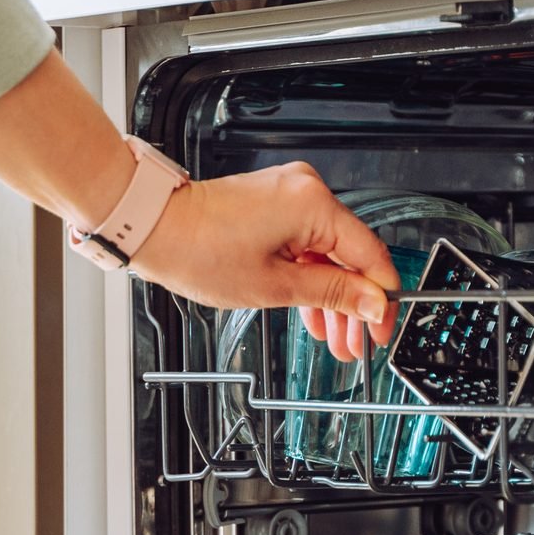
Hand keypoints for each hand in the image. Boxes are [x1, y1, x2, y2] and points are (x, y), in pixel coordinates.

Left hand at [130, 162, 400, 363]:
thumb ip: (332, 293)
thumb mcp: (274, 286)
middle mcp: (306, 191)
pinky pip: (307, 243)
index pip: (370, 254)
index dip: (380, 298)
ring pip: (328, 253)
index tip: (381, 328)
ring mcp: (290, 195)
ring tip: (335, 338)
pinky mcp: (274, 204)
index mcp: (313, 205)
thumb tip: (370, 302)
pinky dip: (310, 276)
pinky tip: (314, 312)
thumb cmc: (199, 251)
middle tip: (356, 343)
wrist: (153, 228)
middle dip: (354, 304)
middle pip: (350, 255)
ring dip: (332, 296)